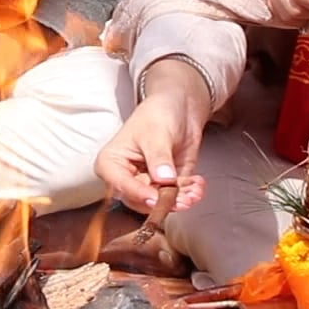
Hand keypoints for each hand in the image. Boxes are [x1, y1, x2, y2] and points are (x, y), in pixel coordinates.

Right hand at [95, 59, 211, 212]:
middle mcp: (126, 177)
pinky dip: (189, 194)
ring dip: (180, 199)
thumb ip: (159, 157)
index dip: (138, 194)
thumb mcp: (156, 133)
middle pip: (140, 200)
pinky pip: (176, 197)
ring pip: (160, 202)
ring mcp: (147, 182)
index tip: (155, 198)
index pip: (120, 186)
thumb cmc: (158, 113)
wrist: (179, 106)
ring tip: (194, 191)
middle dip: (163, 201)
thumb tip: (163, 178)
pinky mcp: (166, 185)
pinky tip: (197, 185)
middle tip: (182, 199)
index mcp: (111, 163)